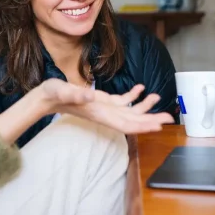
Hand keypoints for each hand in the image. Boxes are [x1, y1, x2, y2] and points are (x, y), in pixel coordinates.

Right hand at [44, 80, 173, 134]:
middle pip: (133, 120)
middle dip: (151, 119)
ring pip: (130, 111)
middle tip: (169, 117)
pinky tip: (141, 88)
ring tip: (158, 98)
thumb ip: (75, 95)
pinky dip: (133, 95)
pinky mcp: (102, 101)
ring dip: (145, 106)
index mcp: (99, 113)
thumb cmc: (52, 95)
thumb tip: (88, 96)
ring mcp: (104, 108)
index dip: (142, 126)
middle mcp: (105, 113)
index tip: (158, 126)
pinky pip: (122, 101)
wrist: (45, 97)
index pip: (125, 124)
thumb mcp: (62, 92)